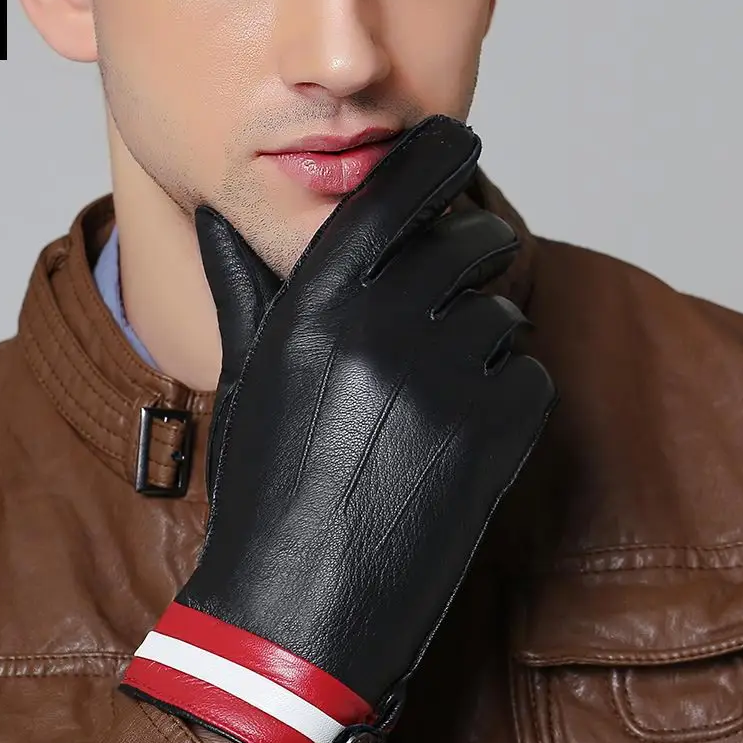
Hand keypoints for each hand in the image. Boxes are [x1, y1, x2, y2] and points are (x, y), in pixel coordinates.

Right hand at [120, 116, 556, 742]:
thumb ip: (242, 282)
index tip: (457, 139)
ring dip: (480, 334)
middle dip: (467, 252)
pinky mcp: (494, 436)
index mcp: (314, 303)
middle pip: (470, 237)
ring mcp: (444, 381)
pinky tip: (454, 431)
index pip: (397, 185)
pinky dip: (504, 391)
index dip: (438, 150)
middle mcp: (382, 327)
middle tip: (445, 287)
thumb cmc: (264, 484)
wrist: (298, 602)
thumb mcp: (247, 375)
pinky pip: (528, 372)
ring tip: (431, 388)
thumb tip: (215, 211)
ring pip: (503, 309)